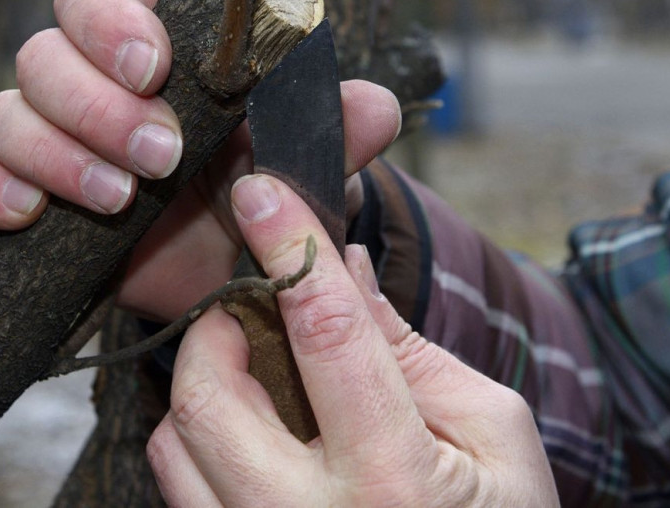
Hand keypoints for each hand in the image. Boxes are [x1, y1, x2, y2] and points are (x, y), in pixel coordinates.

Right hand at [0, 0, 401, 320]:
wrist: (230, 268)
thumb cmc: (260, 188)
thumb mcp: (303, 158)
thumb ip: (335, 127)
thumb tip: (375, 107)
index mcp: (147, 41)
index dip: (111, 23)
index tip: (154, 67)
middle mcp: (87, 82)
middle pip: (42, 55)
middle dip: (95, 105)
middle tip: (161, 157)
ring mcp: (50, 141)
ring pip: (6, 115)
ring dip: (56, 154)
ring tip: (121, 200)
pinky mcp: (27, 200)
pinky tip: (31, 217)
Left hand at [146, 174, 559, 506]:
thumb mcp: (493, 432)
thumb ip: (414, 349)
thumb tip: (344, 267)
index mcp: (396, 483)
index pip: (327, 335)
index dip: (290, 247)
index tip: (263, 190)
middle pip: (210, 398)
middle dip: (220, 328)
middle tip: (253, 310)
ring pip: (175, 444)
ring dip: (206, 384)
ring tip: (258, 376)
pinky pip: (180, 487)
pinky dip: (201, 438)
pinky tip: (254, 431)